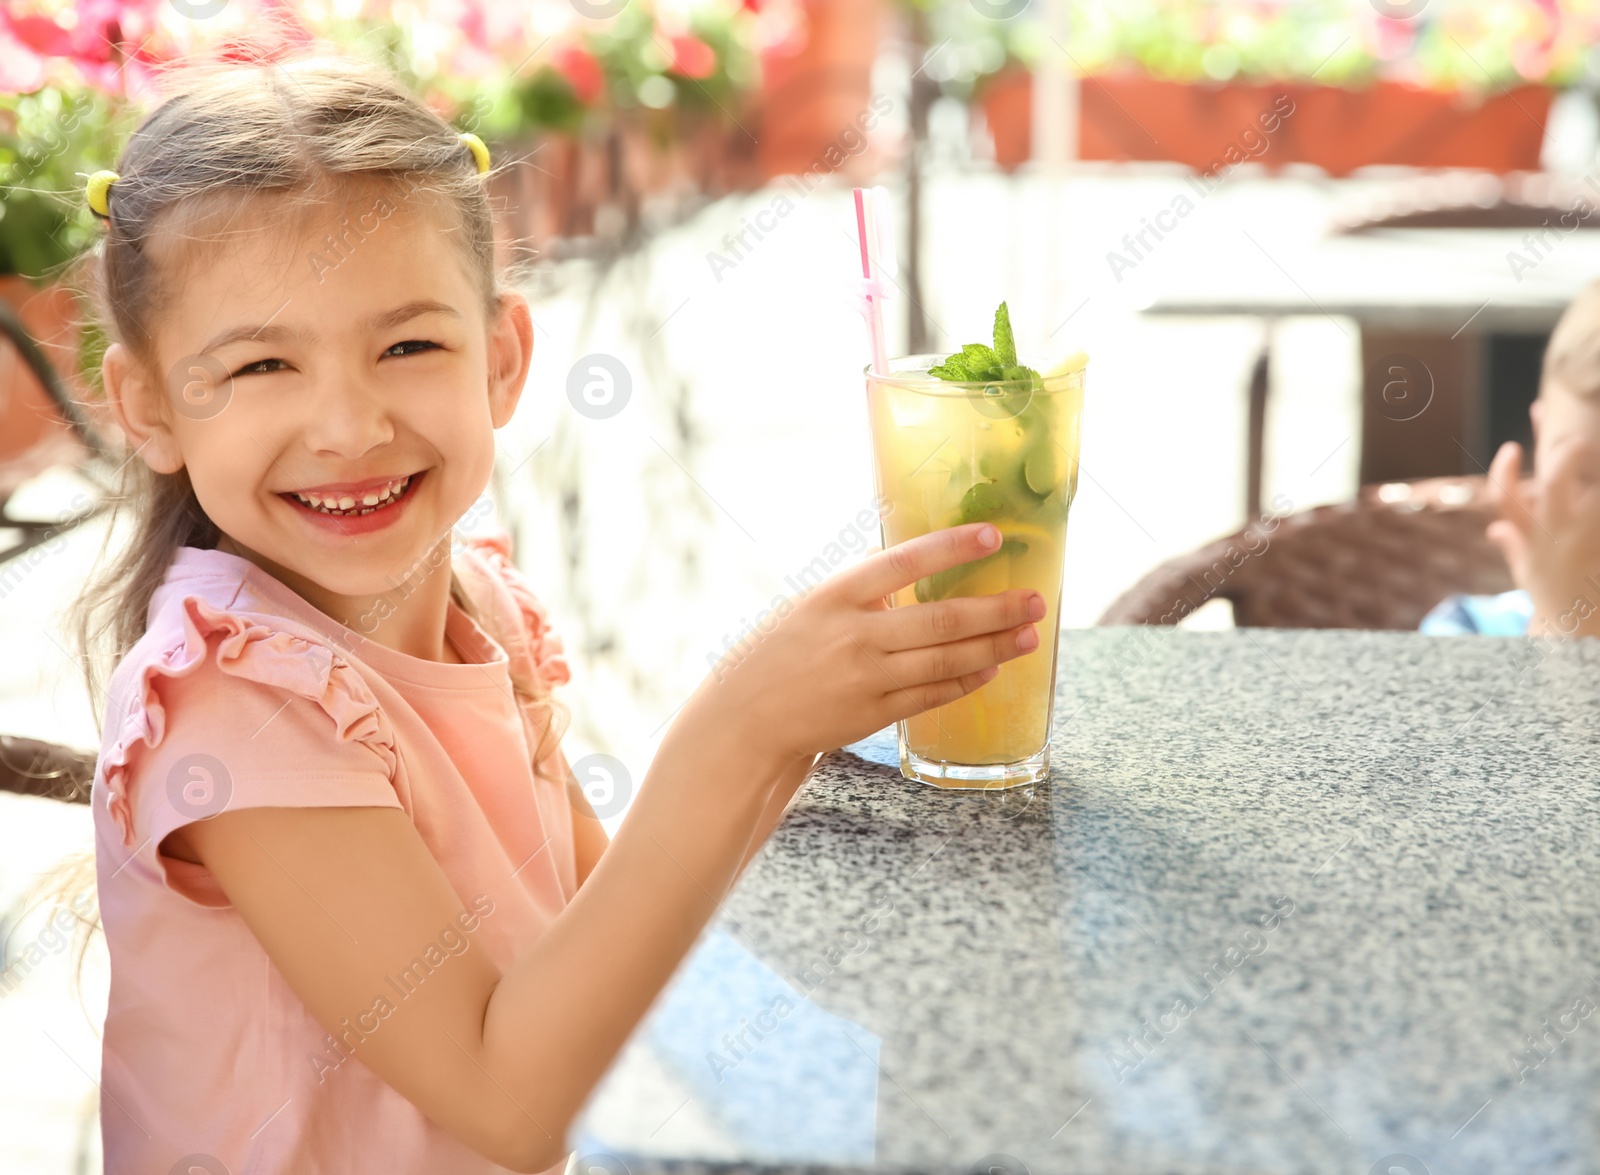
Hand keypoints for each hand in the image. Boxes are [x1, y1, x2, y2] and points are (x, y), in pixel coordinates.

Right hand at [691, 521, 1046, 763]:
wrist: (746, 715)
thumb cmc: (783, 650)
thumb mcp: (815, 605)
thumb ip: (867, 592)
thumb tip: (928, 570)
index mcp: (837, 594)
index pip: (904, 563)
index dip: (951, 548)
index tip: (992, 536)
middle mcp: (854, 635)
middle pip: (941, 620)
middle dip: (996, 610)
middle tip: (1035, 600)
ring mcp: (866, 678)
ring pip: (945, 662)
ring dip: (993, 647)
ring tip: (1028, 635)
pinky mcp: (873, 714)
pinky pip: (932, 696)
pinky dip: (965, 683)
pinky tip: (991, 669)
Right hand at [1485, 438, 1599, 636]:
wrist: (1578, 627)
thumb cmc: (1554, 598)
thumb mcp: (1528, 573)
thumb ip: (1514, 546)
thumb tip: (1496, 529)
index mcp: (1531, 537)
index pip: (1506, 500)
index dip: (1504, 471)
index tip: (1510, 448)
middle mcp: (1556, 533)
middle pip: (1557, 482)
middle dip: (1566, 453)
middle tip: (1577, 438)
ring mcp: (1584, 536)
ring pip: (1591, 493)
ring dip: (1596, 471)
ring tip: (1596, 454)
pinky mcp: (1598, 540)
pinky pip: (1599, 511)